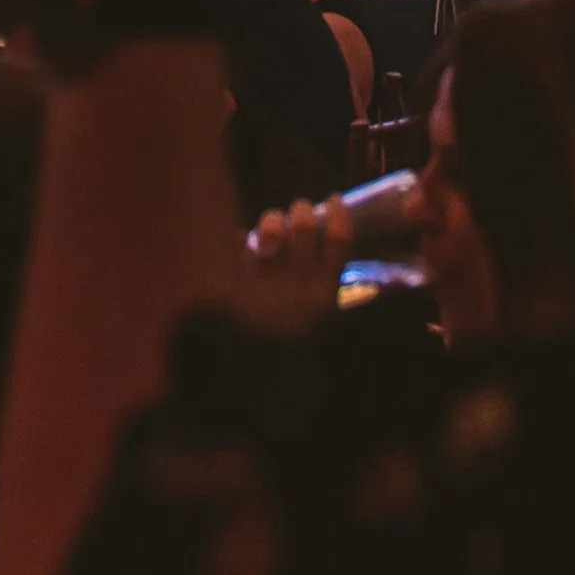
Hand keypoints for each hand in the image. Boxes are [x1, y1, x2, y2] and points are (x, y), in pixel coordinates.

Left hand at [228, 195, 352, 334]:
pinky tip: (237, 241)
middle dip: (301, 209)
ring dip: (271, 221)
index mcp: (325, 292)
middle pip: (303, 226)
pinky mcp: (235, 285)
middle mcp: (298, 284)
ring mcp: (266, 282)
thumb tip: (329, 236)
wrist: (256, 375)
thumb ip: (324, 280)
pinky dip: (238, 241)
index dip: (338, 213)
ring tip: (269, 229)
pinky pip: (237, 247)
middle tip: (299, 210)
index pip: (339, 238)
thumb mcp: (319, 316)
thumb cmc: (292, 341)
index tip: (334, 199)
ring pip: (271, 232)